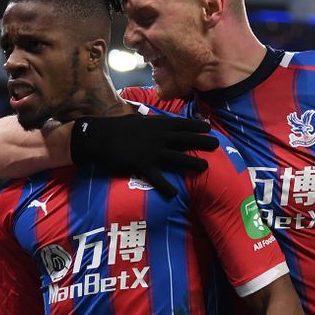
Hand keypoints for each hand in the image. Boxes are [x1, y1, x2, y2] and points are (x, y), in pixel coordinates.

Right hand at [71, 114, 218, 197]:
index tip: (209, 128)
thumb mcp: (136, 120)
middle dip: (202, 141)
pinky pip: (157, 178)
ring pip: (178, 157)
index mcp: (157, 124)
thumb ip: (149, 121)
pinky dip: (166, 187)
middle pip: (186, 139)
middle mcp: (158, 136)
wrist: (97, 136)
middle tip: (216, 144)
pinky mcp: (143, 165)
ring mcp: (152, 151)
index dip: (196, 126)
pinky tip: (174, 194)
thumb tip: (155, 120)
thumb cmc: (115, 127)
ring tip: (205, 167)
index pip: (182, 124)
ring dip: (193, 162)